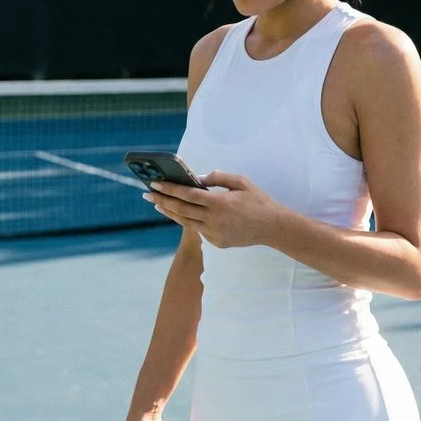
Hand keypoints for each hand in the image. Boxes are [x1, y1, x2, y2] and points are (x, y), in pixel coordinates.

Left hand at [143, 170, 281, 247]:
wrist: (272, 228)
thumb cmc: (257, 201)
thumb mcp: (241, 182)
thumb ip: (218, 177)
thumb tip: (198, 178)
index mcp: (219, 202)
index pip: (187, 194)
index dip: (169, 189)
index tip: (155, 184)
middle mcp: (214, 220)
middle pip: (181, 209)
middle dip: (162, 201)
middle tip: (148, 194)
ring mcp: (214, 233)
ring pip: (186, 222)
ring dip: (170, 212)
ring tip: (158, 205)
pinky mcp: (216, 243)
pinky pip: (199, 230)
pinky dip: (190, 221)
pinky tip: (181, 213)